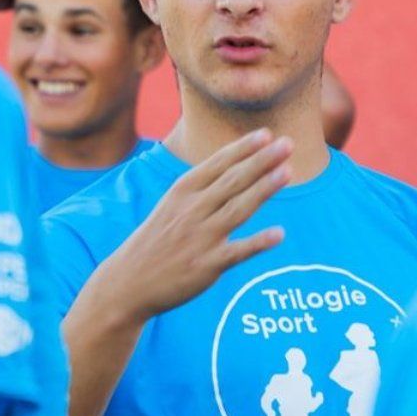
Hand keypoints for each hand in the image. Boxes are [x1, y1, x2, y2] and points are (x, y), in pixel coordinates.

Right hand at [90, 130, 291, 323]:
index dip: (244, 149)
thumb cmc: (157, 239)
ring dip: (264, 189)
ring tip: (288, 173)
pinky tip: (279, 234)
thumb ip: (202, 186)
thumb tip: (234, 164)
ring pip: (238, 209)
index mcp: (182, 191)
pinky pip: (237, 252)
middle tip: (288, 144)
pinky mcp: (206, 265)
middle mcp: (192, 210)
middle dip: (262, 161)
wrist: (128, 281)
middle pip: (233, 181)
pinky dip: (258, 243)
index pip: (218, 164)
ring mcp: (200, 237)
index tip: (267, 134)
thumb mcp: (172, 204)